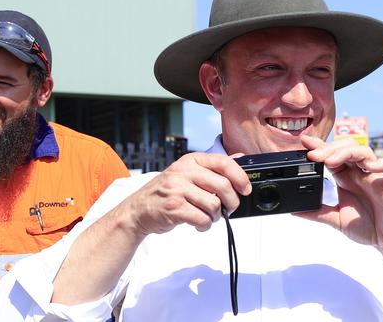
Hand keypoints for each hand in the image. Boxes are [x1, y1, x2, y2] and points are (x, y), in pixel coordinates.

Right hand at [121, 152, 250, 237]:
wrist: (137, 210)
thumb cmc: (165, 193)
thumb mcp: (187, 173)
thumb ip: (213, 167)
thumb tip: (239, 158)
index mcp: (190, 160)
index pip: (223, 163)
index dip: (240, 177)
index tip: (245, 189)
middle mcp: (183, 171)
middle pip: (223, 186)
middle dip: (232, 202)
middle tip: (229, 209)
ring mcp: (177, 189)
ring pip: (214, 204)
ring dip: (216, 216)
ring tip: (208, 217)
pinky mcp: (174, 208)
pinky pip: (202, 218)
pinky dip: (205, 225)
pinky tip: (199, 223)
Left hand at [298, 135, 382, 259]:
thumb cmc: (368, 227)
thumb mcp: (336, 219)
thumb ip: (317, 213)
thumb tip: (294, 211)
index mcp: (346, 178)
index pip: (331, 155)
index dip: (319, 146)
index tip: (304, 141)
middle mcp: (360, 173)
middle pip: (346, 148)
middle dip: (329, 149)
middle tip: (314, 156)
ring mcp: (376, 177)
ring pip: (364, 152)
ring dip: (346, 153)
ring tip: (331, 161)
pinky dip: (382, 163)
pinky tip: (369, 167)